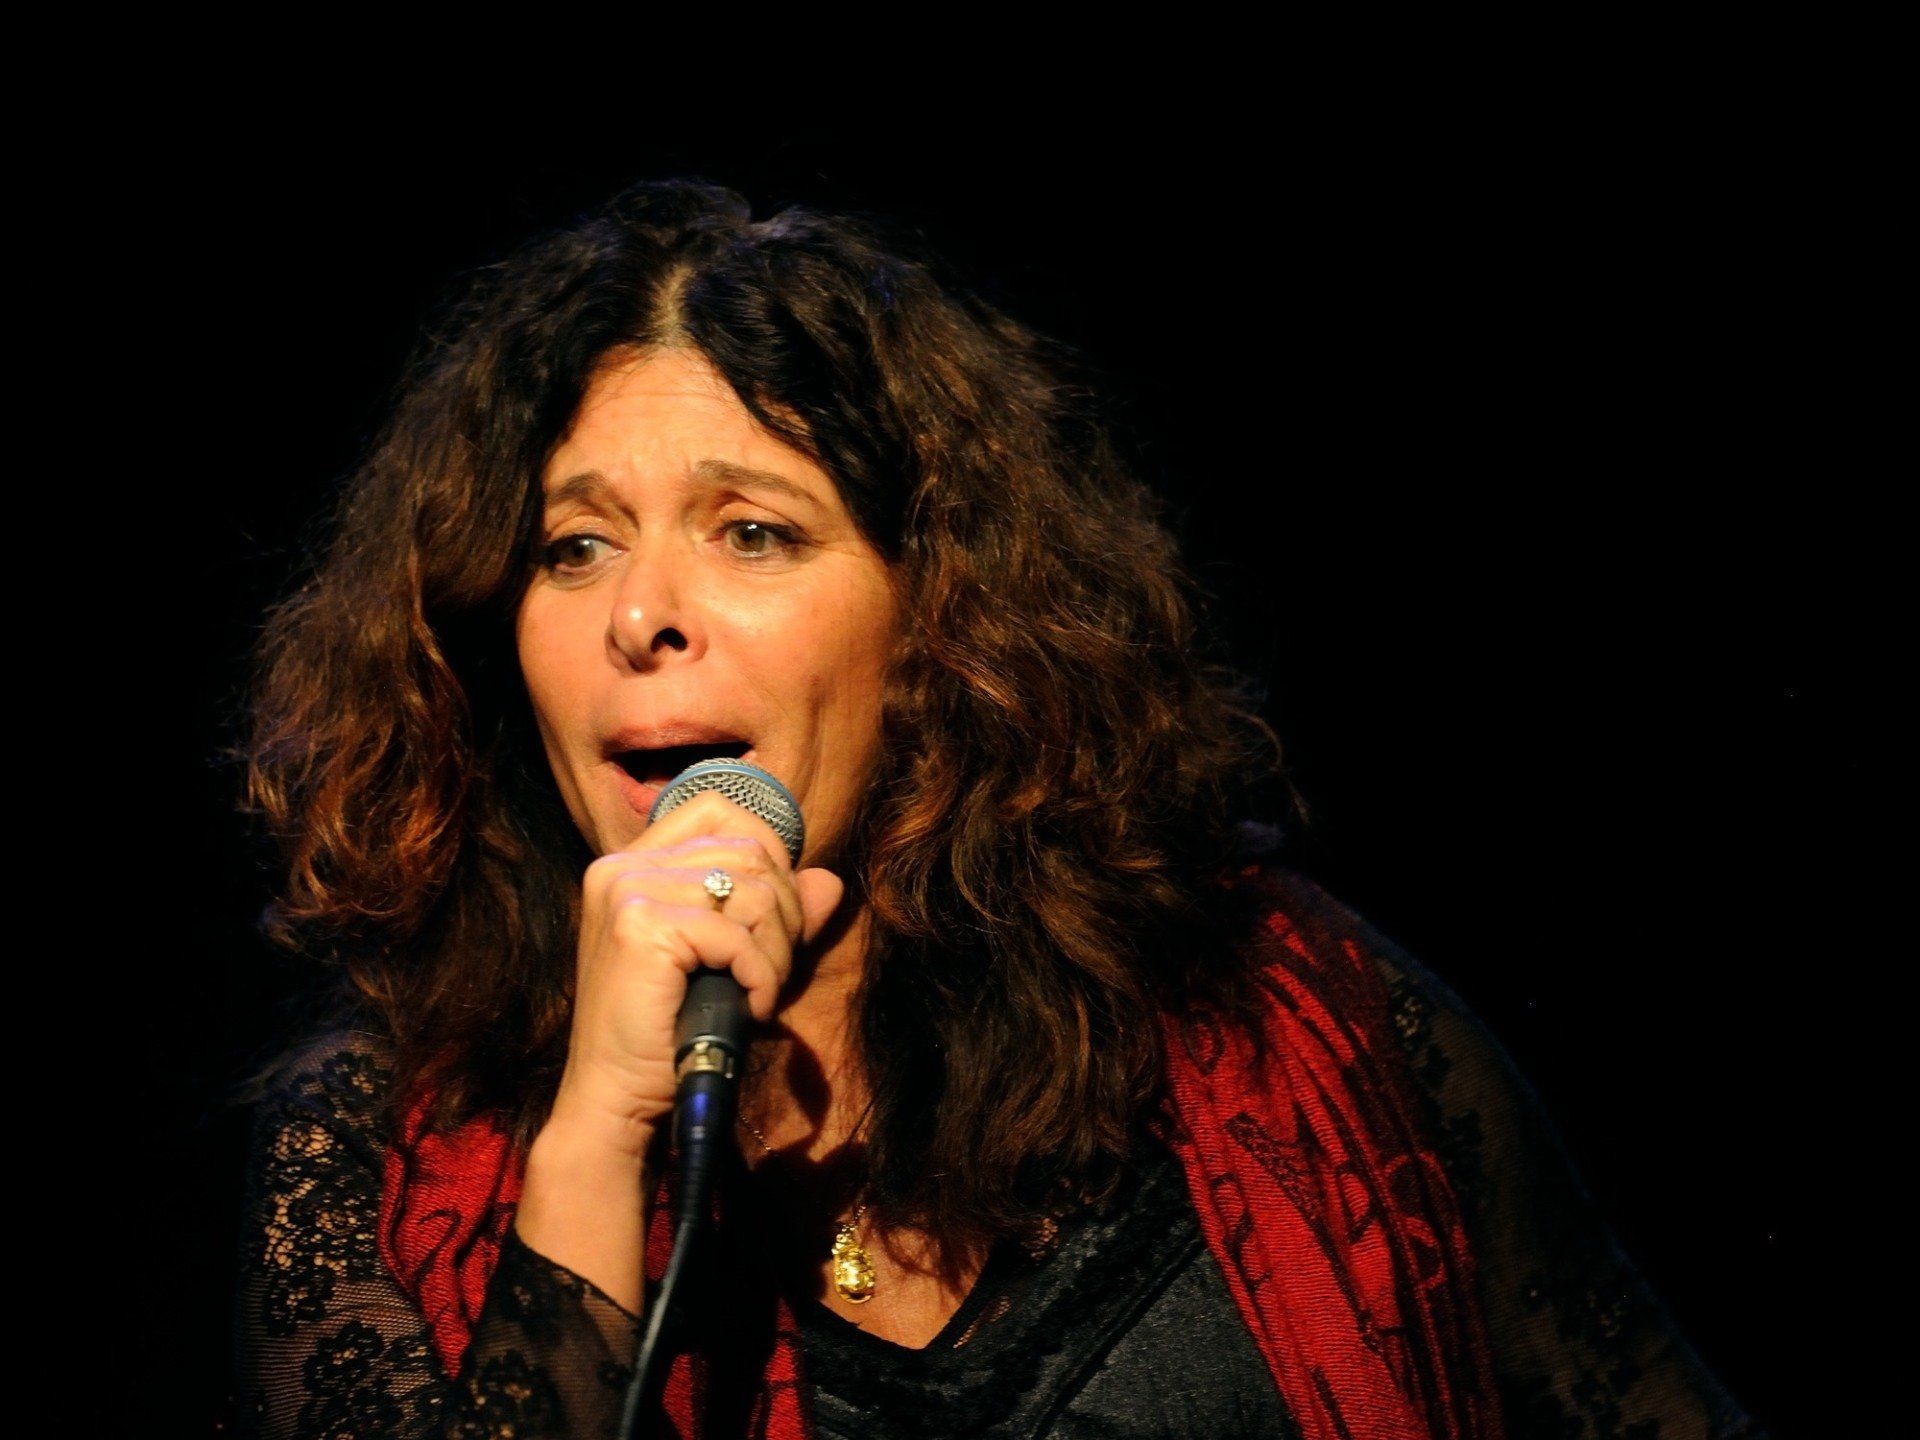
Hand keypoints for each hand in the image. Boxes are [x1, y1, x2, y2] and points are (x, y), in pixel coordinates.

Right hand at [543, 790, 845, 1160]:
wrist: (617, 1098)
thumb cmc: (671, 1031)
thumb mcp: (732, 961)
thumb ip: (776, 915)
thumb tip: (829, 880)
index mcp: (632, 863)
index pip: (717, 808)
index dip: (767, 848)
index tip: (775, 910)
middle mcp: (622, 866)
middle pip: (748, 849)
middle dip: (784, 912)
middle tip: (772, 970)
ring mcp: (627, 892)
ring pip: (752, 890)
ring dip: (777, 949)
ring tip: (761, 991)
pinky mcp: (640, 927)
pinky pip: (738, 934)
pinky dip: (761, 975)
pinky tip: (751, 1008)